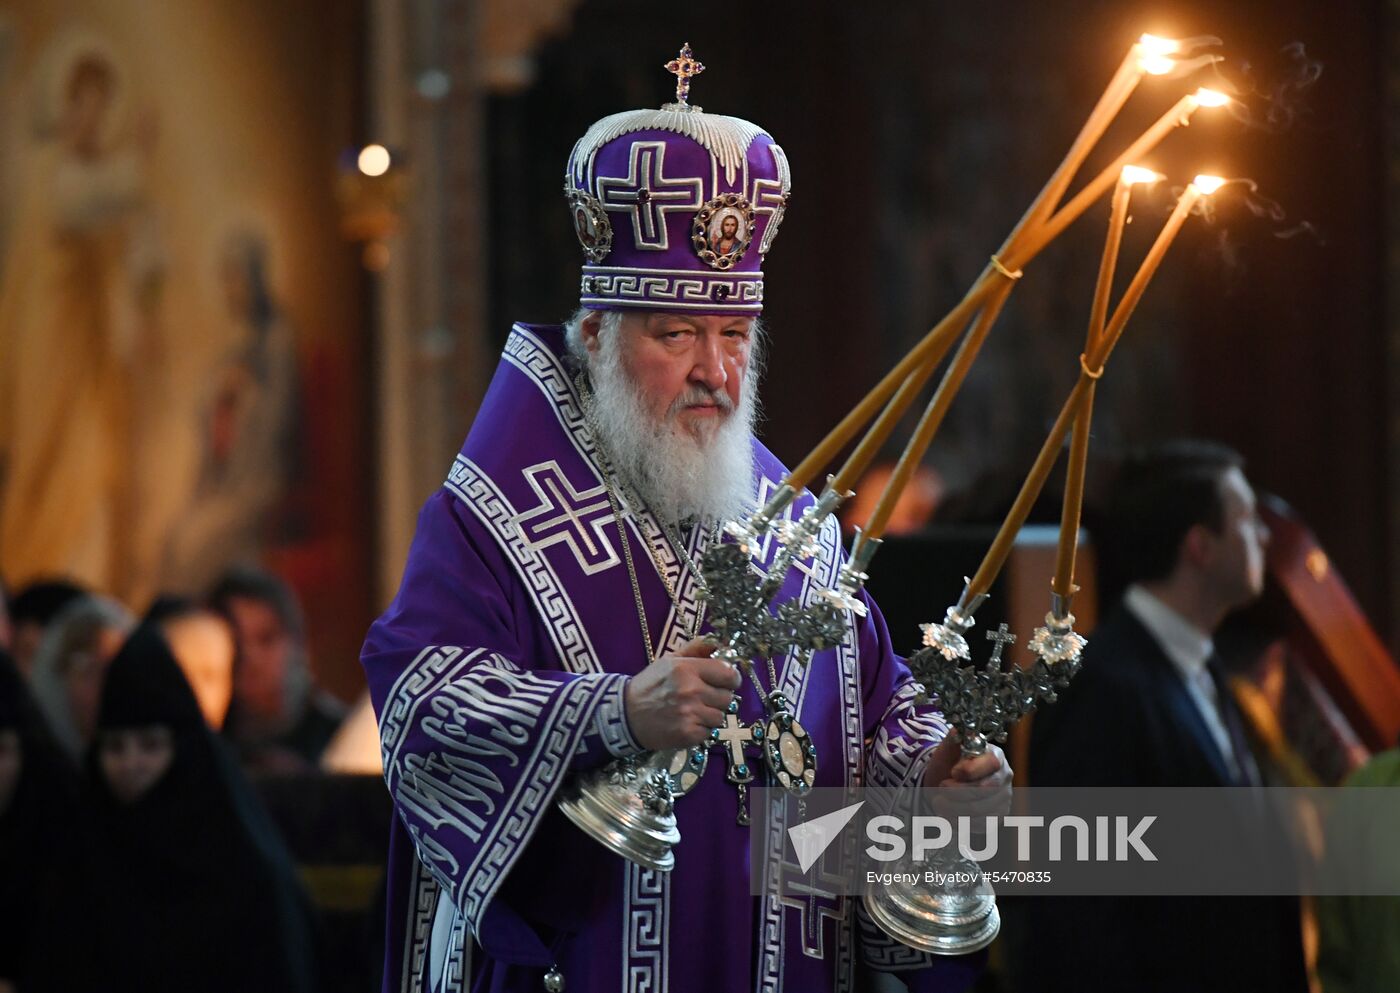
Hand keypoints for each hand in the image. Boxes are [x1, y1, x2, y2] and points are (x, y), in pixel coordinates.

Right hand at [623, 638, 741, 749]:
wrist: (626, 715)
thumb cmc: (649, 685)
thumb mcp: (669, 660)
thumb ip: (696, 648)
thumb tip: (719, 641)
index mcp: (687, 669)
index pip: (728, 674)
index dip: (731, 678)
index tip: (727, 681)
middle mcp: (691, 691)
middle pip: (727, 697)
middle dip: (719, 697)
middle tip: (704, 697)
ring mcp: (690, 714)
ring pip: (720, 716)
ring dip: (710, 715)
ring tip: (693, 711)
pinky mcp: (688, 734)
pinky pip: (709, 732)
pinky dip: (701, 729)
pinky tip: (687, 723)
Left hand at [921, 734, 1011, 818]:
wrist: (945, 782)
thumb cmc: (949, 762)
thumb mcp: (950, 745)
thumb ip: (956, 737)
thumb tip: (959, 732)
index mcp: (995, 755)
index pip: (991, 764)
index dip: (970, 770)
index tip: (953, 772)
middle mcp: (1005, 777)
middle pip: (985, 790)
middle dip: (957, 791)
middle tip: (940, 786)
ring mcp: (1003, 798)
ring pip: (980, 810)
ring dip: (953, 807)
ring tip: (938, 800)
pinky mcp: (997, 817)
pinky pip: (978, 824)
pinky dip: (958, 820)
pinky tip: (947, 812)